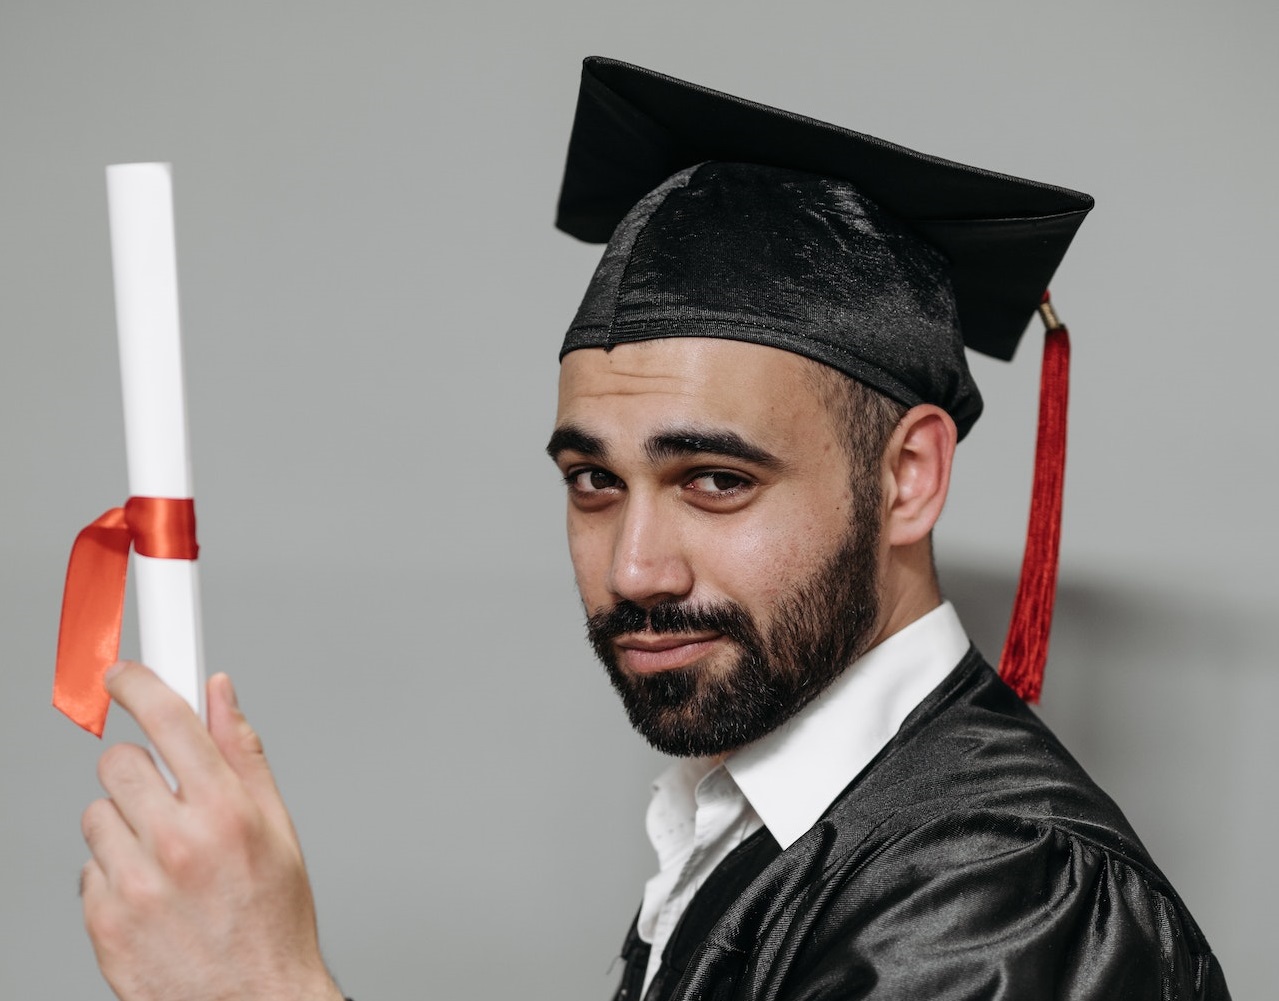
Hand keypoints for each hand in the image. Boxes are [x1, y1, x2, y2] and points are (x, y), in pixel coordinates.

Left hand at [80, 662, 344, 1000]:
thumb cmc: (272, 918)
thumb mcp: (278, 828)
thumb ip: (243, 753)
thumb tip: (221, 693)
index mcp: (226, 812)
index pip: (169, 721)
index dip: (141, 685)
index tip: (125, 676)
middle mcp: (177, 843)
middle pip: (120, 763)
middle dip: (141, 772)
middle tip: (167, 798)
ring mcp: (134, 884)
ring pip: (97, 814)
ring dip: (124, 826)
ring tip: (163, 857)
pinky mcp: (103, 920)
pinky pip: (87, 867)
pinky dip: (112, 873)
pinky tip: (149, 893)